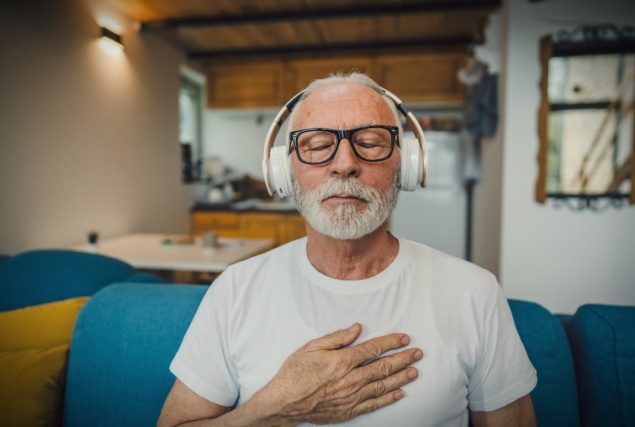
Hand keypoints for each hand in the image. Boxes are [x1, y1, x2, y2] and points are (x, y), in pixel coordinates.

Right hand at [252, 323, 422, 424]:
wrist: (283, 402)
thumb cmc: (295, 373)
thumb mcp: (312, 347)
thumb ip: (337, 338)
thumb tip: (357, 328)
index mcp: (342, 361)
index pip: (374, 348)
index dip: (391, 342)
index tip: (404, 337)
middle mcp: (350, 380)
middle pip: (383, 367)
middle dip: (403, 358)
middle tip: (418, 353)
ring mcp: (351, 397)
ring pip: (382, 386)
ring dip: (401, 377)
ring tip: (414, 371)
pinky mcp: (348, 411)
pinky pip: (373, 404)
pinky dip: (388, 399)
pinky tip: (399, 393)